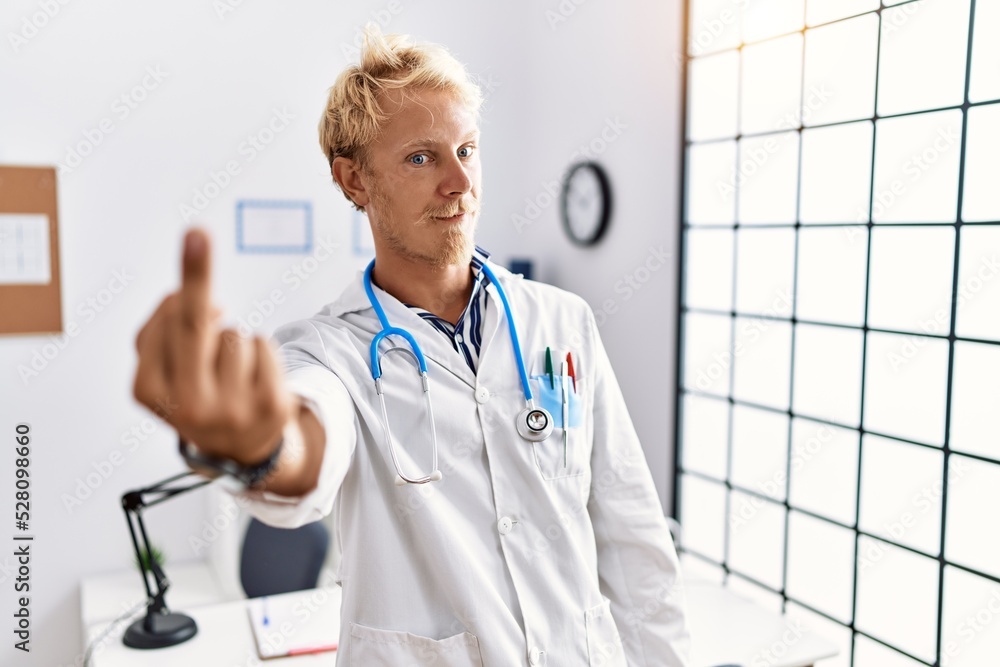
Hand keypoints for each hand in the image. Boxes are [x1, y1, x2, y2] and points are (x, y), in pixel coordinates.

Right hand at [132, 228, 294, 464]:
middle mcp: (188, 405)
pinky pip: (264, 345)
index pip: (162, 327)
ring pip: (235, 334)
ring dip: (236, 340)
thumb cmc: (197, 396)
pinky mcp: (270, 406)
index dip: (182, 291)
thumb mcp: (164, 374)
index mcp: (150, 392)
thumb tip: (189, 295)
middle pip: (193, 325)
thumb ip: (160, 332)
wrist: (241, 452)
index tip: (193, 237)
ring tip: (232, 372)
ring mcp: (231, 409)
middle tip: (197, 231)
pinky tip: (253, 377)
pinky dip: (261, 350)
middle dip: (194, 275)